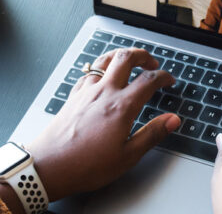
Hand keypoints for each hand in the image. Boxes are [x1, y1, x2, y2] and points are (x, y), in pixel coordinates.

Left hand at [27, 48, 180, 200]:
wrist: (49, 166)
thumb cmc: (86, 165)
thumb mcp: (128, 156)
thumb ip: (152, 134)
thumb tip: (172, 120)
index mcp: (121, 106)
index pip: (148, 80)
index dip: (163, 76)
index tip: (169, 80)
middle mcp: (104, 92)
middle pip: (125, 58)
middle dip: (142, 55)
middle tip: (151, 62)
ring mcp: (86, 92)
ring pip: (104, 60)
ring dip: (120, 56)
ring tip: (128, 61)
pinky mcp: (73, 97)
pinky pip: (88, 73)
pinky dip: (100, 68)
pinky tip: (101, 77)